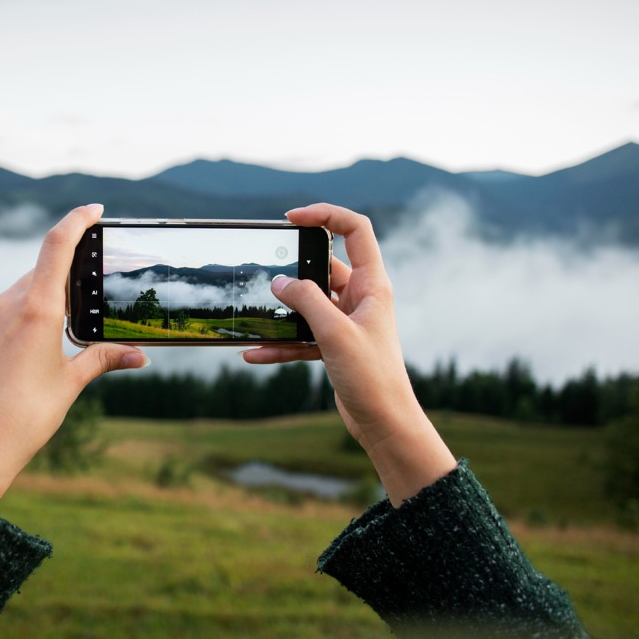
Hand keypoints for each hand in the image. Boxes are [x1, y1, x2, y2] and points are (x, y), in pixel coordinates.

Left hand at [0, 204, 147, 509]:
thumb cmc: (26, 417)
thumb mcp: (71, 384)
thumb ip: (104, 359)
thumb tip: (140, 356)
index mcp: (36, 309)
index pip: (57, 246)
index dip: (77, 220)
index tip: (93, 209)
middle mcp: (3, 305)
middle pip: (38, 276)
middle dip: (60, 285)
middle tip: (79, 309)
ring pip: (13, 298)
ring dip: (34, 309)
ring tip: (44, 351)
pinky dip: (9, 328)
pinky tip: (15, 364)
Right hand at [243, 203, 455, 504]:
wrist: (384, 423)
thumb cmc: (372, 377)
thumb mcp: (335, 333)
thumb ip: (306, 301)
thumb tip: (279, 282)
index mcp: (372, 285)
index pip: (355, 230)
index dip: (326, 215)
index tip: (292, 218)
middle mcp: (361, 298)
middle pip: (323, 266)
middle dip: (293, 270)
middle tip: (265, 271)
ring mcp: (346, 322)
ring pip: (308, 304)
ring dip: (282, 311)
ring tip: (255, 315)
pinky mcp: (334, 346)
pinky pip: (301, 336)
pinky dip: (280, 343)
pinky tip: (254, 353)